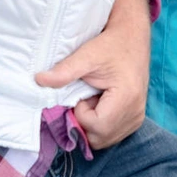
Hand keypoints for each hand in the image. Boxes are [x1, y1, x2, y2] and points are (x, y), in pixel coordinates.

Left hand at [34, 0, 149, 149]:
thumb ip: (64, 71)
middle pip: (100, 138)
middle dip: (86, 122)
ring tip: (94, 99)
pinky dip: (103, 125)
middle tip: (86, 97)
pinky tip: (103, 104)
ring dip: (93, 124)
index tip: (82, 94)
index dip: (82, 113)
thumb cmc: (111, 44)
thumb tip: (39, 80)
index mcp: (126, 98)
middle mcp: (136, 112)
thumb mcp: (87, 55)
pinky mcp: (136, 117)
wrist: (132, 37)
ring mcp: (138, 117)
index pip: (96, 126)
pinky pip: (114, 134)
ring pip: (105, 140)